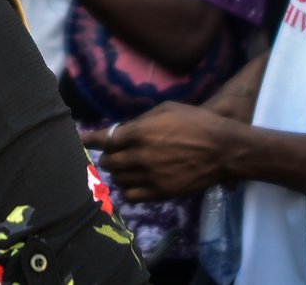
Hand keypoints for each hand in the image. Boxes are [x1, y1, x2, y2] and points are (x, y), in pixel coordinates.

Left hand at [81, 102, 234, 201]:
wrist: (223, 149)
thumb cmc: (197, 122)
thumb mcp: (167, 109)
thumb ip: (142, 120)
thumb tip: (125, 128)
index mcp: (139, 133)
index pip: (105, 139)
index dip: (90, 140)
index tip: (82, 141)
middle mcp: (140, 156)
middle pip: (109, 162)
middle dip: (107, 158)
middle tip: (110, 156)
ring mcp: (150, 176)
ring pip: (119, 180)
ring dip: (116, 174)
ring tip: (122, 170)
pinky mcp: (161, 192)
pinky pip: (132, 196)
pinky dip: (127, 190)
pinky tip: (132, 184)